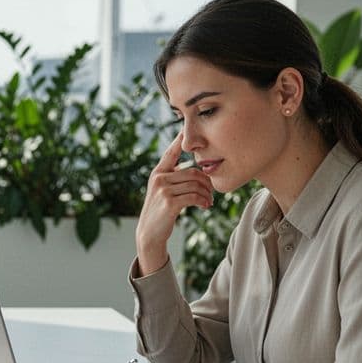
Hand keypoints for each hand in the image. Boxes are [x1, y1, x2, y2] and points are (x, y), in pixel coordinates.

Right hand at [135, 132, 212, 275]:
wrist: (150, 233)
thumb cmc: (161, 211)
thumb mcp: (163, 191)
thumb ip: (174, 179)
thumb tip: (197, 171)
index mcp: (158, 172)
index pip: (171, 153)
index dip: (179, 141)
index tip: (186, 129)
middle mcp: (159, 178)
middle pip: (193, 172)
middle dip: (206, 182)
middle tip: (211, 192)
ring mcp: (163, 189)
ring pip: (195, 184)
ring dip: (207, 194)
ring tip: (209, 201)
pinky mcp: (169, 202)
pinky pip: (194, 196)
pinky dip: (203, 201)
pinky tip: (205, 206)